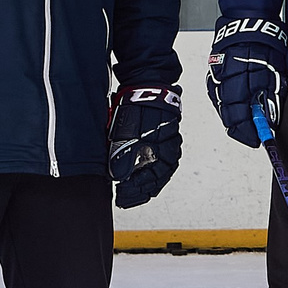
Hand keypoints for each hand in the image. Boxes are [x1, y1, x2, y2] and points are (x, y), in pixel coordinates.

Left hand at [108, 86, 181, 207]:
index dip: (134, 192)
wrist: (148, 87)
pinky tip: (143, 179)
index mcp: (161, 151)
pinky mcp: (164, 142)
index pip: (149, 180)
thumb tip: (120, 177)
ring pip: (160, 173)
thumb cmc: (139, 107)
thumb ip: (123, 157)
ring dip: (146, 185)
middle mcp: (167, 151)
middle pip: (156, 180)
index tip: (120, 197)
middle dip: (140, 192)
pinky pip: (161, 164)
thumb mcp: (126, 133)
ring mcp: (167, 146)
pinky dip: (152, 175)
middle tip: (124, 200)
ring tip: (134, 194)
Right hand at [207, 16, 286, 146]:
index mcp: (242, 82)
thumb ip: (271, 97)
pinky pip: (218, 96)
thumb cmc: (266, 45)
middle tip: (254, 135)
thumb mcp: (276, 73)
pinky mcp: (213, 74)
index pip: (242, 118)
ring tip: (248, 124)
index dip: (251, 133)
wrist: (249, 24)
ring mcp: (217, 78)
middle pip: (230, 117)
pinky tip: (238, 109)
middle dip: (242, 129)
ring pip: (223, 108)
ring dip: (235, 118)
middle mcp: (226, 82)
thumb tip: (269, 120)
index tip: (259, 140)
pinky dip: (228, 106)